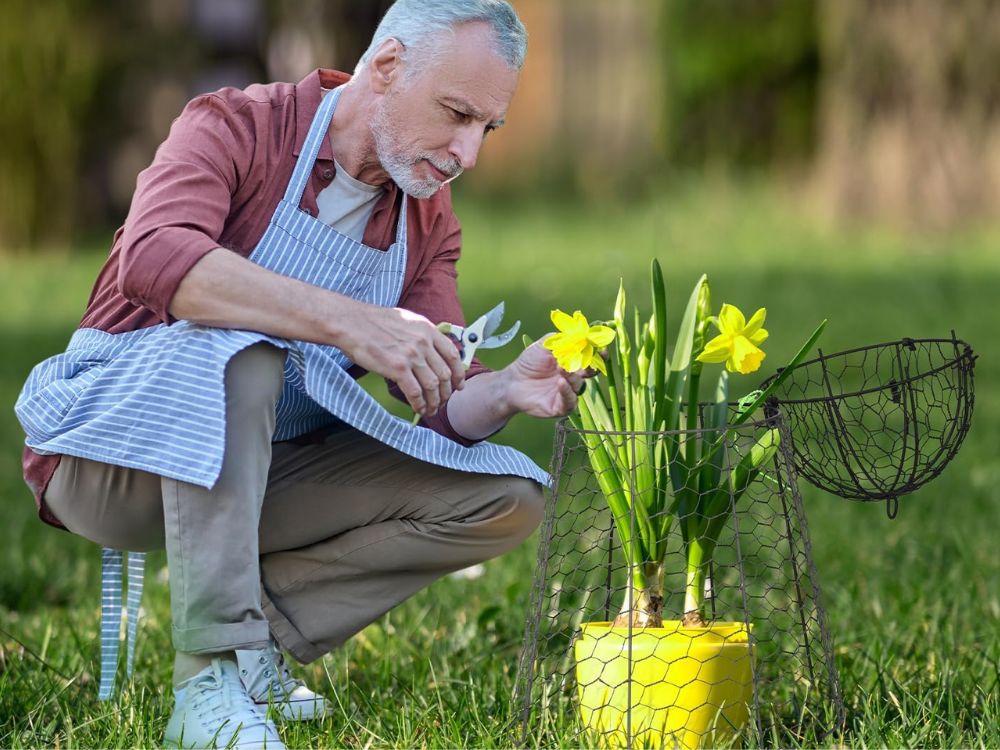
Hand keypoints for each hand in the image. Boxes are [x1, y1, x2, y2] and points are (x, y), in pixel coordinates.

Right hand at [337, 304, 464, 415]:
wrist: (350, 322)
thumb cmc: (372, 322)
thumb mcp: (405, 320)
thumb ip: (421, 334)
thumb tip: (430, 350)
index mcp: (427, 330)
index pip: (453, 355)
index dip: (459, 373)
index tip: (458, 385)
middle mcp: (423, 342)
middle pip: (445, 374)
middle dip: (446, 393)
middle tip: (442, 402)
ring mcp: (411, 355)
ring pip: (433, 386)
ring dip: (434, 402)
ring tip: (431, 410)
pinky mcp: (397, 368)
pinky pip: (415, 392)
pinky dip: (419, 404)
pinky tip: (418, 409)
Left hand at [503, 339, 592, 417]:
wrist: (512, 382)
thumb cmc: (528, 363)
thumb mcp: (544, 344)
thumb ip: (561, 339)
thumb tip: (580, 333)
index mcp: (571, 362)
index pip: (590, 358)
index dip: (597, 354)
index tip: (601, 349)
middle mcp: (572, 378)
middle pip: (590, 373)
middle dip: (591, 366)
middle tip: (587, 361)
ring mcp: (567, 393)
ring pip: (579, 385)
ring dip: (572, 376)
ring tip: (561, 369)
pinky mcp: (560, 406)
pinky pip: (569, 402)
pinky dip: (567, 392)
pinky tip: (560, 383)